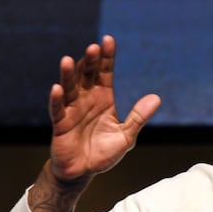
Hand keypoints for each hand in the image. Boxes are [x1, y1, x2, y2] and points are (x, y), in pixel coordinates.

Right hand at [48, 35, 160, 181]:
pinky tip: (56, 88)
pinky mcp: (60, 124)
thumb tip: (156, 98)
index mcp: (103, 98)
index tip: (108, 40)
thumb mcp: (126, 135)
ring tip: (67, 60)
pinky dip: (56, 99)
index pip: (104, 73)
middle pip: (86, 75)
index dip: (106, 57)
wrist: (84, 171)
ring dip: (68, 74)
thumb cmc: (103, 152)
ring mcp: (71, 110)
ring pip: (69, 88)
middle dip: (89, 61)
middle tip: (93, 47)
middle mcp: (86, 99)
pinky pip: (57, 109)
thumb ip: (139, 117)